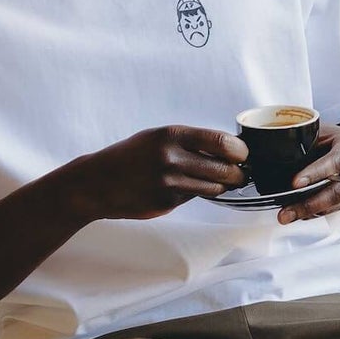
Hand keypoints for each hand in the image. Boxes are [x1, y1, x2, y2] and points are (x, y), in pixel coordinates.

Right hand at [63, 124, 249, 221]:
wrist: (96, 183)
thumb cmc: (129, 158)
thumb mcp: (156, 138)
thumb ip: (188, 143)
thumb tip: (224, 150)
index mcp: (171, 135)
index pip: (220, 141)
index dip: (239, 150)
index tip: (243, 155)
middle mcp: (172, 158)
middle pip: (223, 168)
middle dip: (237, 173)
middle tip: (240, 174)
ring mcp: (169, 183)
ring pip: (213, 188)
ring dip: (221, 187)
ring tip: (221, 183)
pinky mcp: (166, 203)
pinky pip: (193, 198)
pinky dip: (197, 195)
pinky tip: (186, 190)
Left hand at [277, 123, 339, 221]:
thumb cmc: (337, 139)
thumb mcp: (323, 132)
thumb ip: (306, 141)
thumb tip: (277, 155)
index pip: (337, 160)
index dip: (316, 173)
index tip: (295, 183)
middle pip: (338, 190)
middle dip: (310, 203)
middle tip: (287, 210)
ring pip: (336, 204)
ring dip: (310, 212)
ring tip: (287, 215)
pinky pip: (335, 209)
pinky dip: (315, 213)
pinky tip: (300, 214)